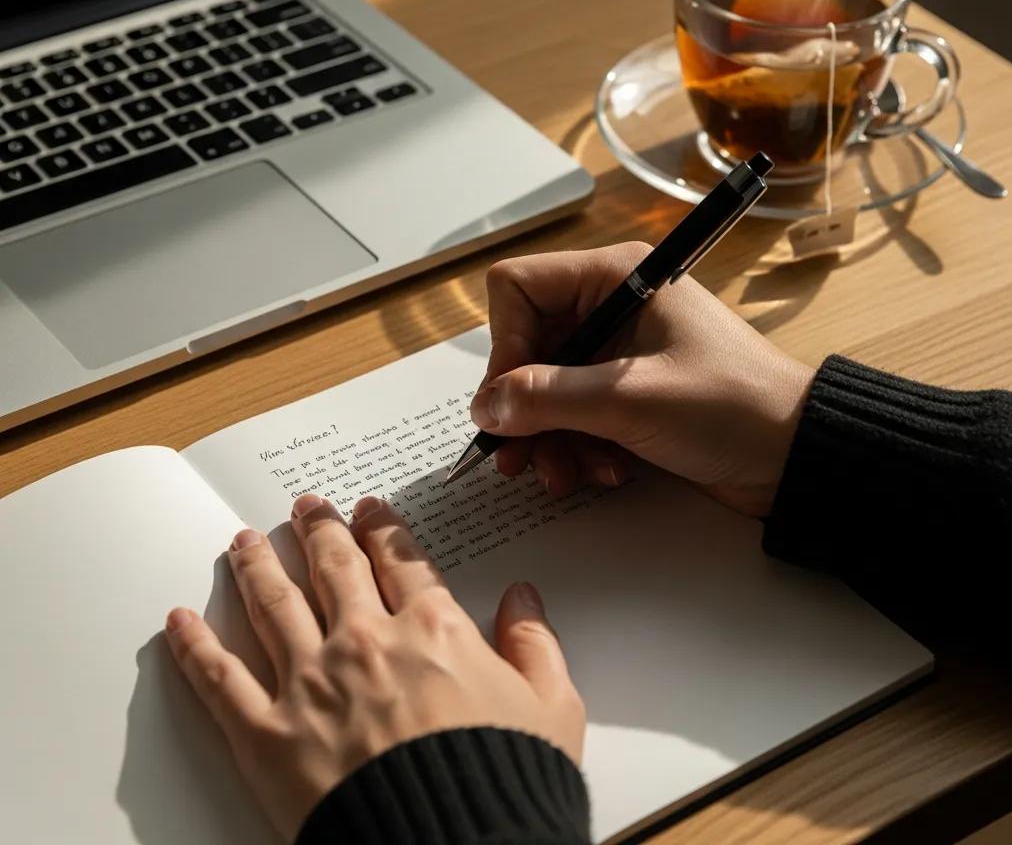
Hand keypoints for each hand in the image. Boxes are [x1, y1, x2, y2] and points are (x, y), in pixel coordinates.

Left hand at [165, 494, 583, 840]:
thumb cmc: (504, 784)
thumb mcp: (552, 710)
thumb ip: (536, 645)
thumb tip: (523, 597)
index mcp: (432, 629)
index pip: (400, 560)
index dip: (382, 529)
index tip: (368, 511)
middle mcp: (366, 641)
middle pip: (332, 567)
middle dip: (317, 530)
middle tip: (304, 506)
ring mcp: (312, 683)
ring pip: (274, 604)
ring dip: (256, 566)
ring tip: (243, 541)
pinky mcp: (268, 735)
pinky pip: (220, 680)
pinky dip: (195, 645)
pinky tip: (179, 620)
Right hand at [470, 242, 813, 515]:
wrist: (798, 456)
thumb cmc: (730, 407)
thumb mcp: (630, 400)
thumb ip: (548, 398)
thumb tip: (484, 406)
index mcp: (615, 278)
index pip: (518, 289)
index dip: (504, 345)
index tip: (511, 401)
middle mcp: (610, 308)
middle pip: (526, 348)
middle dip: (525, 409)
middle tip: (518, 460)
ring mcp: (618, 354)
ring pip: (545, 390)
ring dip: (550, 439)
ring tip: (569, 476)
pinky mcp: (627, 394)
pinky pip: (574, 416)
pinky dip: (578, 448)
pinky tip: (606, 472)